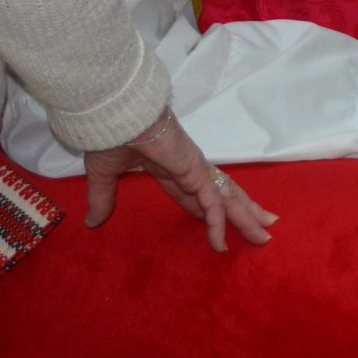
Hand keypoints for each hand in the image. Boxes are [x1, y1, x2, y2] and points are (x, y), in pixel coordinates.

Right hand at [84, 109, 275, 252]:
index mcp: (169, 165)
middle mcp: (188, 167)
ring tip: (265, 233)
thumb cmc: (110, 134)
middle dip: (242, 210)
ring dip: (245, 217)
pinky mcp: (194, 171)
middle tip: (264, 226)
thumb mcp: (104, 174)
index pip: (195, 193)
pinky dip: (216, 224)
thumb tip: (91, 222)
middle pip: (222, 195)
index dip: (209, 210)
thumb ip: (102, 198)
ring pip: (227, 198)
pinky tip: (221, 244)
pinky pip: (210, 203)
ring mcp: (194, 168)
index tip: (221, 223)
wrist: (115, 113)